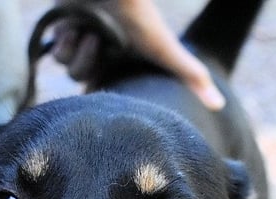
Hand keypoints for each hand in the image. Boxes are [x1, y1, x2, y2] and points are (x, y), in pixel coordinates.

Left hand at [51, 0, 225, 109]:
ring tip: (89, 29)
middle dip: (88, 61)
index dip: (102, 90)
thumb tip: (220, 106)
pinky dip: (64, 39)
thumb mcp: (164, 50)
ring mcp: (80, 41)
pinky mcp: (62, 29)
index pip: (104, 93)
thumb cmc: (138, 16)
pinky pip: (56, 52)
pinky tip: (74, 24)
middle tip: (99, 40)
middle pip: (83, 80)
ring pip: (68, 67)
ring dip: (76, 48)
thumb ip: (192, 76)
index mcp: (120, 63)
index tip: (107, 70)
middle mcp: (100, 54)